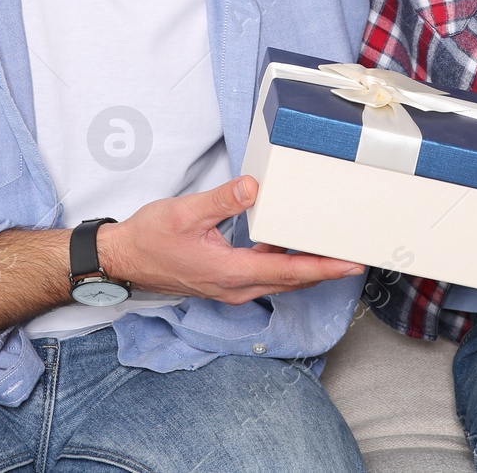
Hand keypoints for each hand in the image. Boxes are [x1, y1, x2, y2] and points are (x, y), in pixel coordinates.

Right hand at [99, 176, 364, 304]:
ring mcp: (230, 288)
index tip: (350, 264)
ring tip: (330, 248)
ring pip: (277, 280)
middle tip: (353, 254)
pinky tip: (287, 241)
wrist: (122, 259)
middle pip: (290, 280)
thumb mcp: (184, 212)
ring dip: (304, 267)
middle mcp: (235, 287)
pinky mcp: (224, 282)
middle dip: (324, 269)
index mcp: (230, 272)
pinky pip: (263, 275)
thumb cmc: (149, 238)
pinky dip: (281, 262)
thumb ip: (222, 200)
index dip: (322, 268)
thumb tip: (254, 187)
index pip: (287, 271)